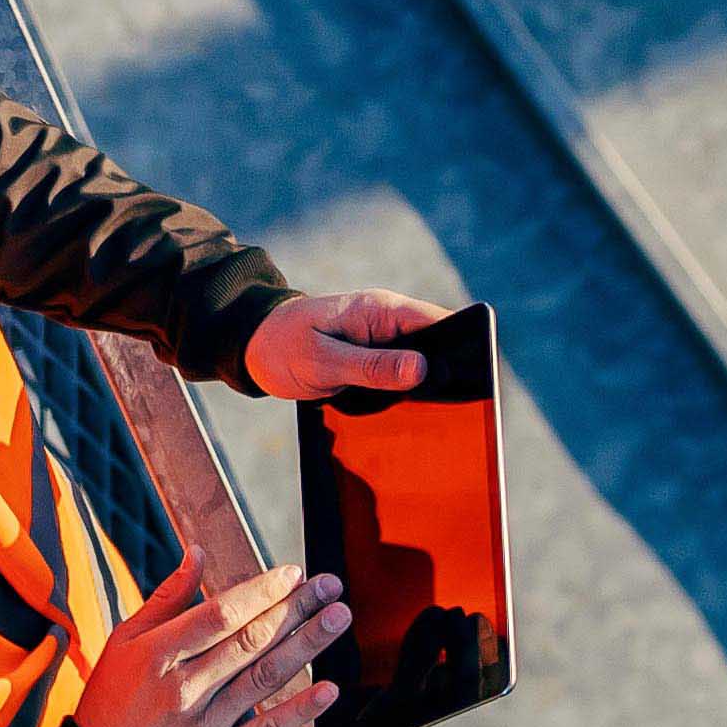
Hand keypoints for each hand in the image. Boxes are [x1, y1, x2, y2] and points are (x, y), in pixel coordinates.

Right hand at [74, 550, 350, 726]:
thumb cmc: (112, 699)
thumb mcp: (126, 641)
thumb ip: (167, 597)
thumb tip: (198, 551)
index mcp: (159, 653)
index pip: (220, 614)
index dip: (261, 591)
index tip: (295, 573)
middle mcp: (183, 687)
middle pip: (250, 641)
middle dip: (295, 609)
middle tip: (331, 586)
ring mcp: (202, 725)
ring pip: (263, 679)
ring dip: (306, 646)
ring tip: (338, 619)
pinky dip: (298, 711)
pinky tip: (329, 690)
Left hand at [243, 289, 456, 402]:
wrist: (253, 347)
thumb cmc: (283, 345)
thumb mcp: (325, 360)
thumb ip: (372, 366)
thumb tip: (422, 369)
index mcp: (381, 310)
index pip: (439, 322)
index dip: (462, 347)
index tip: (474, 379)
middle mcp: (388, 322)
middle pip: (438, 345)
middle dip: (446, 373)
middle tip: (448, 408)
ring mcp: (382, 342)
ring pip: (421, 364)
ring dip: (425, 388)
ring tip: (428, 416)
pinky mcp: (373, 361)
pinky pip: (401, 376)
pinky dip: (406, 393)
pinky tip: (406, 414)